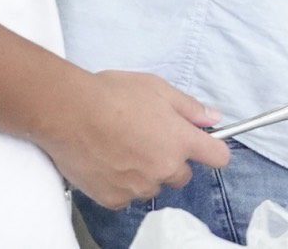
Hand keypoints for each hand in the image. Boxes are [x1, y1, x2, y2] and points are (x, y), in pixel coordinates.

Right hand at [36, 70, 230, 209]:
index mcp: (181, 141)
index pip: (218, 157)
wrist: (69, 112)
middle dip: (173, 161)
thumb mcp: (159, 89)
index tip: (206, 147)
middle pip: (183, 176)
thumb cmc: (112, 95)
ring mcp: (138, 186)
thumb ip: (190, 108)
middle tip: (150, 140)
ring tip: (124, 149)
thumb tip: (212, 118)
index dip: (214, 150)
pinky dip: (121, 185)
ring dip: (147, 174)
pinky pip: (127, 197)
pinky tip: (109, 162)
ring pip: (153, 187)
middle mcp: (164, 168)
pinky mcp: (113, 198)